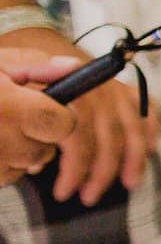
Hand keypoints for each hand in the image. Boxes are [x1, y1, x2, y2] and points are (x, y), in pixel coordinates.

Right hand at [0, 48, 79, 185]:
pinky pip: (1, 177)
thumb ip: (33, 67)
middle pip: (44, 149)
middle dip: (35, 133)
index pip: (63, 124)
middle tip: (10, 113)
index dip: (58, 115)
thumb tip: (71, 67)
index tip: (46, 105)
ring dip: (15, 150)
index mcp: (7, 108)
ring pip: (22, 166)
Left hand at [2, 27, 157, 205]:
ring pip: (134, 131)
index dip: (76, 168)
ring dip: (132, 162)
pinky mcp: (121, 88)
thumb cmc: (14, 67)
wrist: (26, 34)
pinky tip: (149, 152)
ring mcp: (113, 88)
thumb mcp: (10, 76)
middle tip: (86, 197)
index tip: (63, 191)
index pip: (81, 136)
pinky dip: (150, 132)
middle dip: (101, 174)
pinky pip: (146, 110)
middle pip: (111, 139)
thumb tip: (45, 136)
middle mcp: (99, 89)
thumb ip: (30, 95)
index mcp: (71, 87)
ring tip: (125, 185)